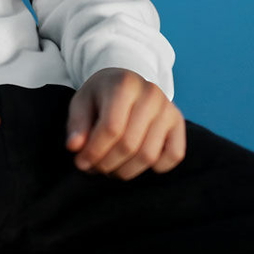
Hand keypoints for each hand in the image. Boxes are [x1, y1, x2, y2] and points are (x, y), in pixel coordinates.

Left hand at [65, 67, 185, 179]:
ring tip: (110, 168)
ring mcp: (168, 108)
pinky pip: (173, 156)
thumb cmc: (101, 95)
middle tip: (94, 168)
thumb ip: (77, 124)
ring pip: (149, 155)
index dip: (94, 151)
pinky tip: (135, 162)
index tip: (81, 163)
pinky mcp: (179, 123)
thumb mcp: (82, 102)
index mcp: (124, 85)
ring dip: (126, 171)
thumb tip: (75, 147)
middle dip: (107, 164)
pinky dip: (155, 167)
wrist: (127, 82)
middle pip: (129, 145)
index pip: (111, 128)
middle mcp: (151, 94)